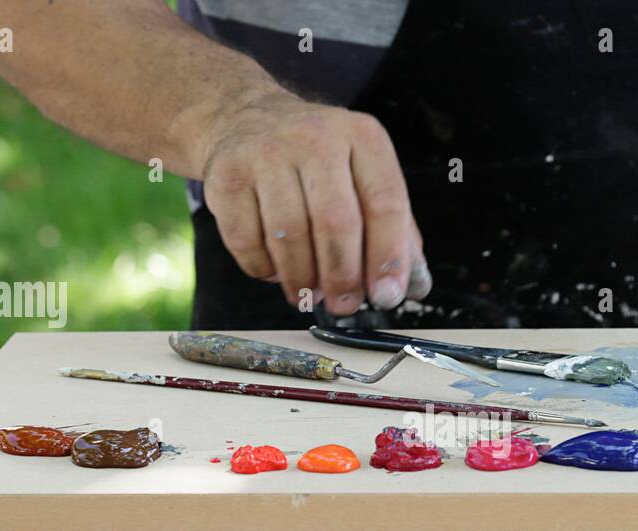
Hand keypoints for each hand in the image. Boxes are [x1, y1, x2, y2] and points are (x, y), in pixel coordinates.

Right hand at [201, 87, 430, 314]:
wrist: (246, 119)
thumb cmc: (317, 161)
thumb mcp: (363, 175)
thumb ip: (393, 227)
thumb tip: (412, 287)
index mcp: (362, 137)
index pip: (385, 203)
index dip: (389, 257)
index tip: (387, 295)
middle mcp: (315, 137)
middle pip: (336, 223)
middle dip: (343, 277)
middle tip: (345, 305)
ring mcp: (265, 153)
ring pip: (290, 237)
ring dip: (303, 280)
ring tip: (310, 293)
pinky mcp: (225, 176)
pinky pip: (247, 242)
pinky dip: (265, 270)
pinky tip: (277, 270)